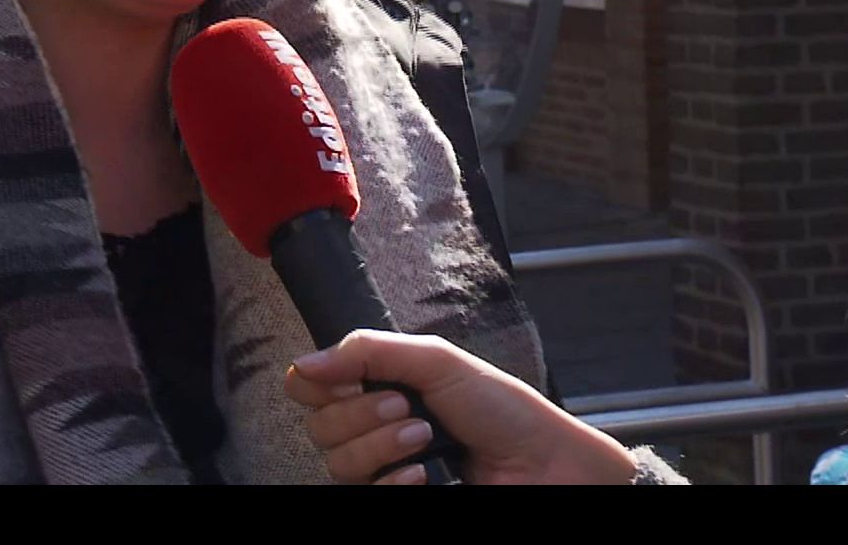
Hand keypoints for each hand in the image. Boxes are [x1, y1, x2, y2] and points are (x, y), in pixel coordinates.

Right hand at [284, 330, 641, 484]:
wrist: (542, 463)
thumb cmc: (502, 410)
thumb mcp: (436, 360)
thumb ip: (368, 351)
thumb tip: (304, 364)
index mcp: (378, 387)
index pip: (310, 386)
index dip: (320, 384)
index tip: (350, 380)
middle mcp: (373, 428)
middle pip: (318, 427)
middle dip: (362, 415)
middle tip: (406, 408)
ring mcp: (383, 468)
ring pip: (338, 464)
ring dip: (382, 447)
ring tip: (425, 438)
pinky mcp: (395, 495)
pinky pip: (364, 494)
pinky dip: (394, 482)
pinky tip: (426, 475)